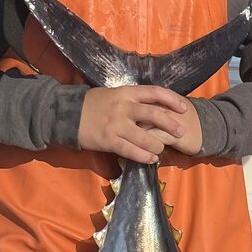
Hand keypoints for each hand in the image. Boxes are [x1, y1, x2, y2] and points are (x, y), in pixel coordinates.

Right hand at [78, 86, 201, 162]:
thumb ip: (132, 100)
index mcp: (126, 92)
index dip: (172, 100)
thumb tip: (155, 106)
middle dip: (171, 124)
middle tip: (181, 132)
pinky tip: (151, 158)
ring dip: (158, 145)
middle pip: (155, 114)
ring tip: (161, 149)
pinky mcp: (109, 140)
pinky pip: (132, 151)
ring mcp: (116, 124)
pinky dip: (144, 156)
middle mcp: (123, 107)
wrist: (66, 114)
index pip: (155, 92)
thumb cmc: (93, 104)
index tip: (184, 108)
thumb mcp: (114, 95)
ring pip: (146, 137)